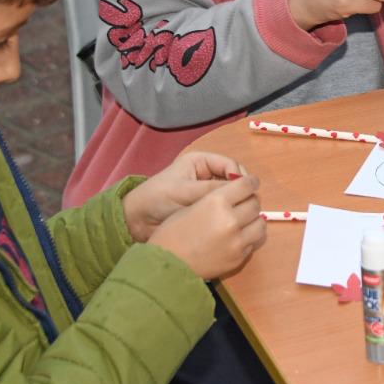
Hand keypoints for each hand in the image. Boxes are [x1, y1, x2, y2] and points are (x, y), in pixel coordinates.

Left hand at [123, 151, 241, 242]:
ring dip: (236, 204)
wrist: (138, 222)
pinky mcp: (207, 209)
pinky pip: (224, 209)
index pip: (230, 165)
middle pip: (234, 180)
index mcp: (201, 162)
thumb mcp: (185, 191)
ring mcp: (208, 192)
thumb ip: (212, 190)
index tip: (244, 193)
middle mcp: (208, 174)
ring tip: (239, 215)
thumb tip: (242, 190)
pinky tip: (232, 221)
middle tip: (246, 206)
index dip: (240, 177)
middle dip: (241, 191)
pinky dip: (229, 214)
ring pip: (231, 195)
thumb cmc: (157, 199)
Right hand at [148, 175, 266, 280]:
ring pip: (260, 223)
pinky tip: (236, 237)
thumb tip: (236, 194)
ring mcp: (236, 241)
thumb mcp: (191, 206)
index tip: (251, 183)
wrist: (166, 265)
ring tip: (244, 221)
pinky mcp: (238, 258)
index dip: (250, 182)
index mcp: (216, 202)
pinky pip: (253, 242)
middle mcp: (230, 220)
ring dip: (254, 220)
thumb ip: (216, 198)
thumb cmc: (172, 233)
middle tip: (244, 203)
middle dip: (250, 201)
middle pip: (255, 203)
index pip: (246, 185)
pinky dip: (248, 237)